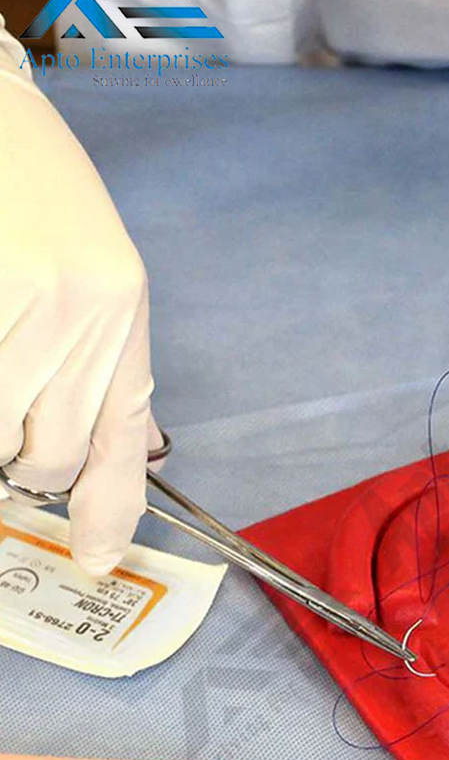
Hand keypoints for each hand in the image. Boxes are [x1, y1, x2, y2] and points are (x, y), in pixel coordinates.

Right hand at [0, 71, 155, 574]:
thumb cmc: (39, 202)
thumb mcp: (96, 285)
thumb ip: (105, 369)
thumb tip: (112, 450)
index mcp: (126, 317)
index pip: (126, 439)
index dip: (110, 510)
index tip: (99, 557)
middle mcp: (91, 315)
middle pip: (50, 456)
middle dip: (18, 463)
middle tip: (9, 421)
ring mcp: (34, 303)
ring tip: (1, 369)